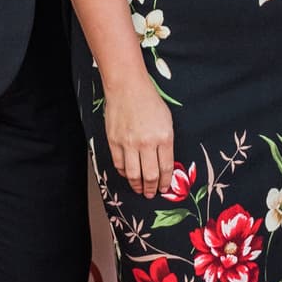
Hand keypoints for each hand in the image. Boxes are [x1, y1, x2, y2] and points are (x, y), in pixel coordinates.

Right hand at [105, 78, 173, 197]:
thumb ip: (166, 143)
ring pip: (133, 174)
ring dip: (137, 186)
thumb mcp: (167, 121)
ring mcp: (129, 143)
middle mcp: (147, 142)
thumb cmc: (149, 101)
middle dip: (151, 189)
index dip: (165, 182)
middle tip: (151, 193)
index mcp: (164, 137)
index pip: (166, 168)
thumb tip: (164, 164)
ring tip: (140, 190)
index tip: (164, 188)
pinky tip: (128, 175)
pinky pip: (119, 164)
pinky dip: (124, 173)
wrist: (127, 87)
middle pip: (150, 175)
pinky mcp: (114, 141)